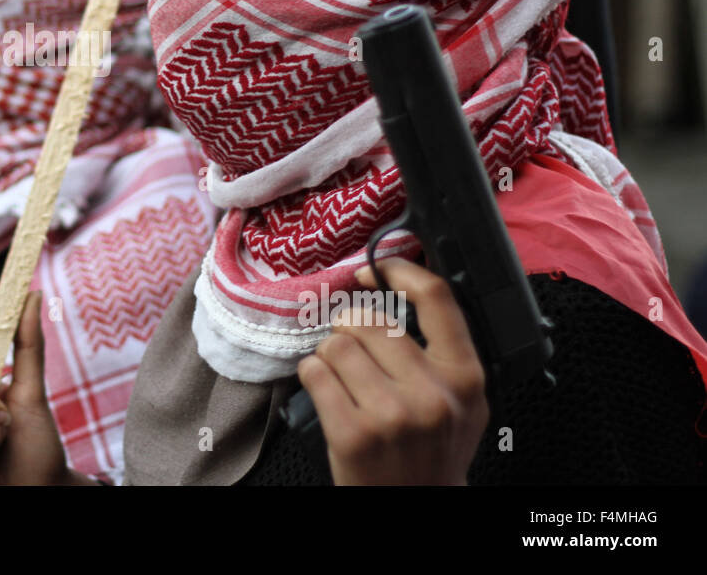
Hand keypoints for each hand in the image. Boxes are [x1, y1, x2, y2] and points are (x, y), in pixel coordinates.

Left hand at [297, 257, 488, 484]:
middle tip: (351, 346)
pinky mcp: (353, 434)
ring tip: (341, 375)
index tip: (373, 271)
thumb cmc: (434, 449)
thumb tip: (401, 283)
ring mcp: (392, 416)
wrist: (419, 506)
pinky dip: (312, 375)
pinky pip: (314, 373)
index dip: (398, 270)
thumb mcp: (464, 400)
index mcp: (466, 377)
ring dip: (329, 354)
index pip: (437, 298)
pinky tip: (326, 391)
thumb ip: (445, 349)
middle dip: (349, 327)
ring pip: (337, 344)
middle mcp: (432, 394)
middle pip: (370, 320)